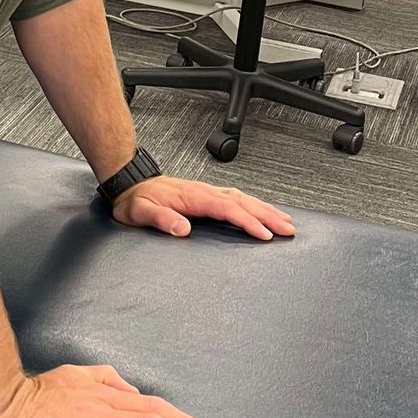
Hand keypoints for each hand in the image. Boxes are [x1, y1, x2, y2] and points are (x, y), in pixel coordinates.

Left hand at [112, 174, 293, 241]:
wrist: (129, 184)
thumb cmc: (135, 200)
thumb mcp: (141, 212)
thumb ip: (161, 219)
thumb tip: (182, 229)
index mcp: (192, 196)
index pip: (226, 209)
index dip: (247, 221)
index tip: (264, 233)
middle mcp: (204, 191)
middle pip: (242, 202)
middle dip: (267, 215)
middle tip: (288, 229)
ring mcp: (207, 191)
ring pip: (242, 198)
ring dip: (265, 209)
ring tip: (285, 221)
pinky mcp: (206, 194)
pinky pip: (236, 198)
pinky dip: (253, 204)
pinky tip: (263, 211)